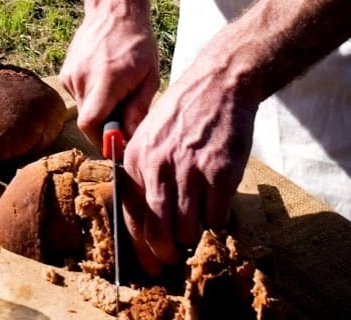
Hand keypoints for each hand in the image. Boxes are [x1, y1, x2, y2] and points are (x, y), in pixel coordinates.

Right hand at [59, 10, 159, 151]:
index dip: (102, 140)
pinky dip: (90, 95)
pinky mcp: (66, 71)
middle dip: (105, 125)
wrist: (114, 11)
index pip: (90, 124)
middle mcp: (83, 78)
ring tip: (116, 89)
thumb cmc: (138, 43)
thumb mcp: (149, 77)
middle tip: (124, 113)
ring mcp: (71, 74)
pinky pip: (77, 95)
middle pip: (87, 120)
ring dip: (98, 108)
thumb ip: (138, 109)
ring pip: (82, 108)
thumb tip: (128, 136)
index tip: (117, 143)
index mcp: (106, 81)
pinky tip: (104, 78)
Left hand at [121, 55, 258, 273]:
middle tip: (176, 256)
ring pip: (188, 230)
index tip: (151, 266)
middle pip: (157, 232)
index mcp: (136, 158)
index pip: (131, 216)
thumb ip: (144, 172)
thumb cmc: (184, 113)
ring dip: (194, 234)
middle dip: (166, 252)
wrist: (217, 84)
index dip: (141, 248)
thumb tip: (145, 220)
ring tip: (199, 220)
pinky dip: (218, 219)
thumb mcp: (150, 136)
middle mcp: (158, 166)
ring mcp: (189, 170)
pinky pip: (216, 217)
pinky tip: (218, 203)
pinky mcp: (219, 172)